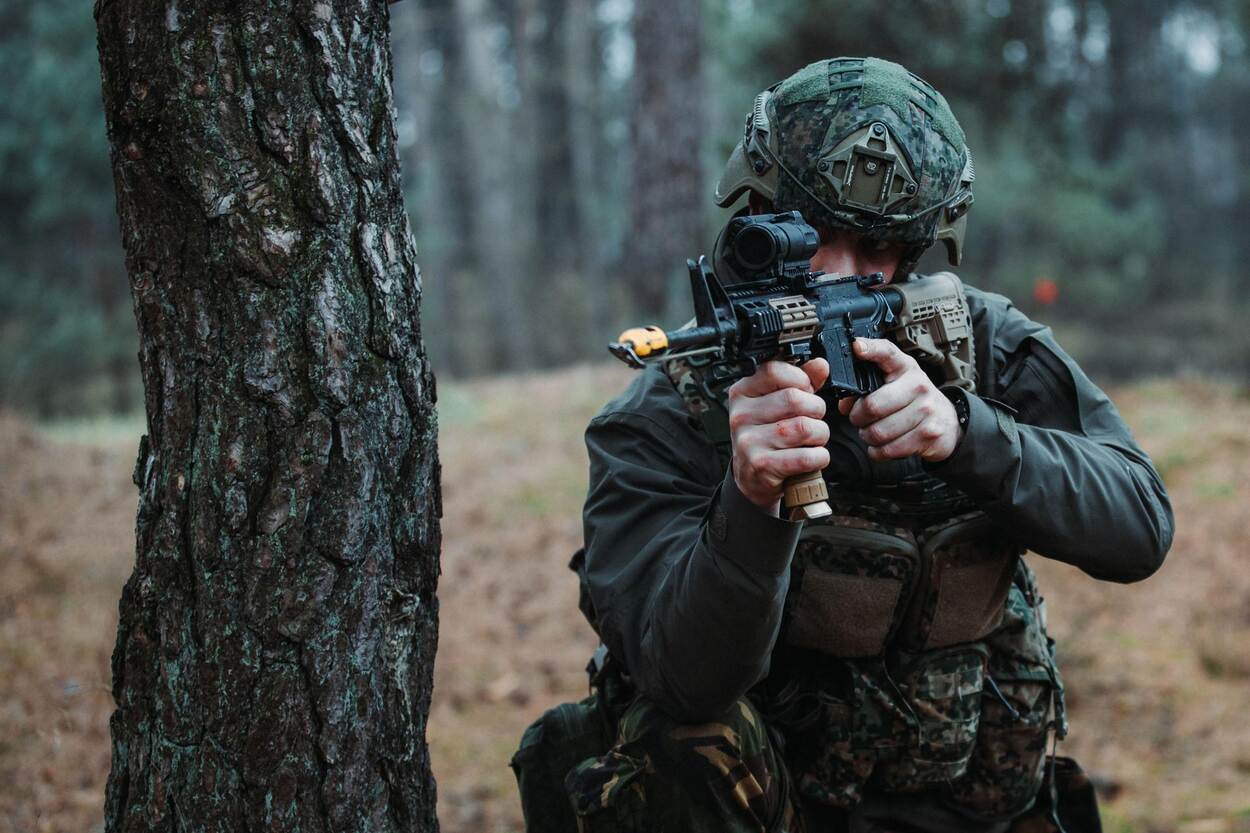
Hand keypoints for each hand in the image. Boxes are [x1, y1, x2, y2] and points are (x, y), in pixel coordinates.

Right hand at [726, 359, 831, 513]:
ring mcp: (749, 441)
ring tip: (812, 439)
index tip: (806, 390)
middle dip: (816, 410)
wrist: (752, 476)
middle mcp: (741, 416)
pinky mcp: (762, 465)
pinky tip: (812, 456)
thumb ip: (801, 382)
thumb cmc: (767, 435)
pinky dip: (819, 457)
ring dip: (820, 435)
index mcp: (742, 393)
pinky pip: (806, 456)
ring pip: (805, 427)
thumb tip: (820, 365)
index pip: (773, 371)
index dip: (800, 378)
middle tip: (813, 419)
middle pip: (794, 399)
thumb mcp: (777, 403)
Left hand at [836, 338, 961, 462]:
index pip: (887, 353)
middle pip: (872, 406)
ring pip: (878, 432)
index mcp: (905, 368)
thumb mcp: (894, 384)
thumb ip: (866, 387)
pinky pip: (889, 449)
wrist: (947, 421)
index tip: (857, 347)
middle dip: (857, 417)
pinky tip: (882, 445)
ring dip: (867, 436)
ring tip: (871, 432)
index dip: (871, 349)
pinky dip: (878, 451)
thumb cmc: (913, 400)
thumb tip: (844, 404)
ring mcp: (925, 411)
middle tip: (859, 419)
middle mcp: (917, 386)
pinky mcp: (927, 435)